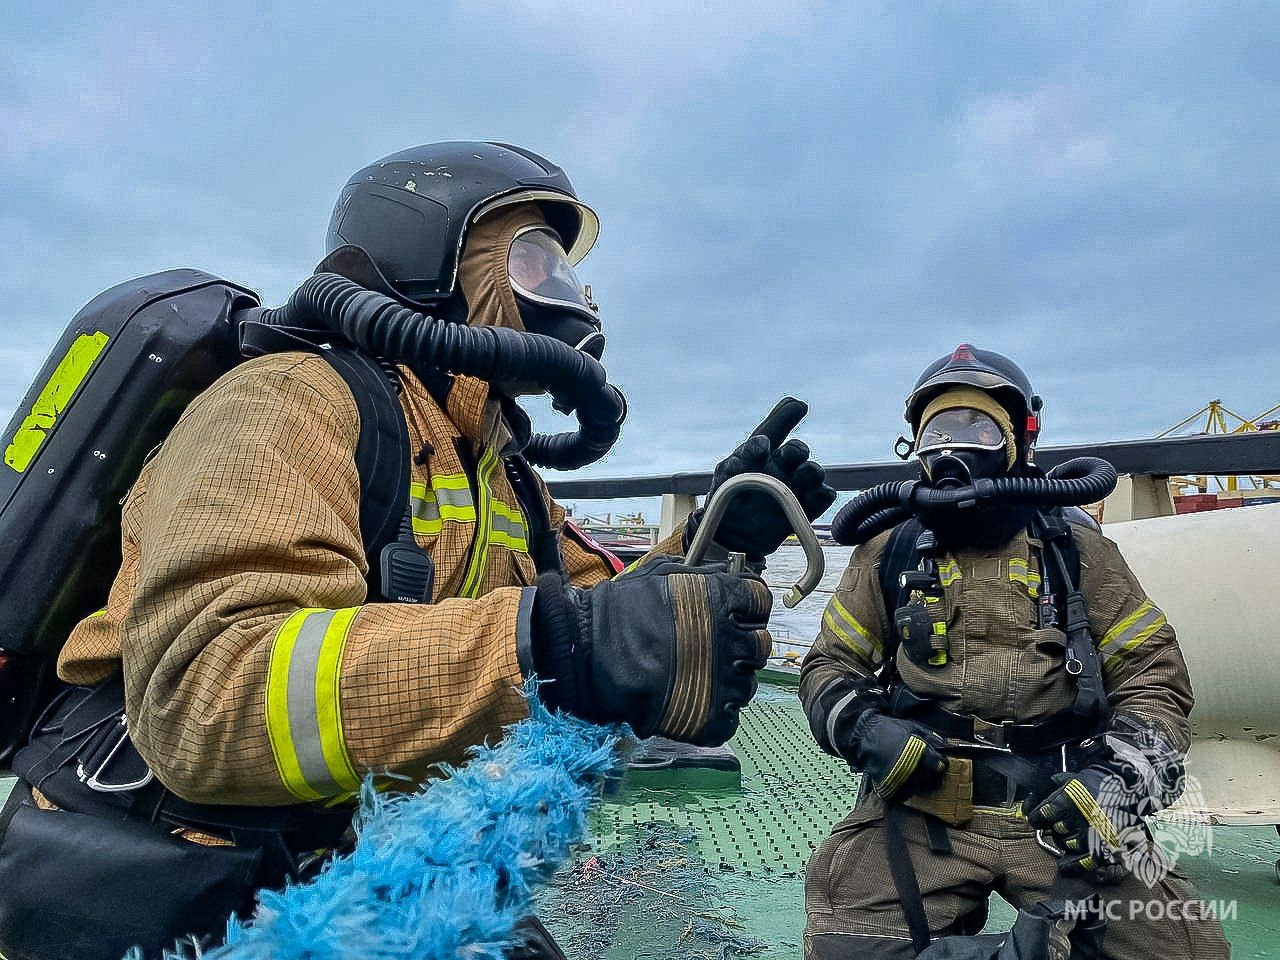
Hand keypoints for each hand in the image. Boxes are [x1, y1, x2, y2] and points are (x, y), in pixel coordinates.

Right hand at [530, 555, 771, 744]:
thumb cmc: (619, 610)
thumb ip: (704, 575)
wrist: (587, 653)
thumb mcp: (663, 574)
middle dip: (740, 645)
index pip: (761, 601)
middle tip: (710, 648)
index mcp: (723, 600)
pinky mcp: (713, 718)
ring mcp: (724, 682)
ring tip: (695, 677)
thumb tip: (730, 574)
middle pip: (759, 644)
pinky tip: (692, 701)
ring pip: (747, 683)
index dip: (747, 607)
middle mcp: (732, 639)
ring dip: (728, 679)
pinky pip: (731, 717)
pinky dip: (716, 712)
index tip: (732, 613)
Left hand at [685, 397, 836, 561]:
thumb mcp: (729, 472)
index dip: (786, 415)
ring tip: (800, 477)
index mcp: (763, 453)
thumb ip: (746, 455)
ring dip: (811, 471)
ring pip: (814, 472)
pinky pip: (823, 496)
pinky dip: (821, 494)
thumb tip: (765, 443)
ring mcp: (795, 487)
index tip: (798, 406)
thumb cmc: (729, 499)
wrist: (731, 536)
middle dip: (796, 450)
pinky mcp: (806, 508)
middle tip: (789, 455)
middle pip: (798, 450)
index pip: (777, 427)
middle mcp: (781, 466)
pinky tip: (810, 496)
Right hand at [848, 710, 947, 800]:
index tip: (937, 763)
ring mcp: (901, 778)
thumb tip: (943, 744)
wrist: (865, 734)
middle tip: (924, 769)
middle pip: (931, 779)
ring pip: (917, 788)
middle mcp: (913, 768)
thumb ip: (929, 737)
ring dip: (917, 783)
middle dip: (930, 775)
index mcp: (922, 753)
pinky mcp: (888, 786)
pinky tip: (901, 781)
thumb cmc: (889, 728)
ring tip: (911, 774)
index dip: (940, 764)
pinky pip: (901, 794)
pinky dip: (903, 791)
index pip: (939, 766)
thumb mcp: (913, 727)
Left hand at [1025, 767, 1135, 883]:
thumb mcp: (1065, 780)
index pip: (1041, 815)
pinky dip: (1074, 866)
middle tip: (1063, 823)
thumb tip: (1024, 809)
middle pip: (1056, 832)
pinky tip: (1066, 866)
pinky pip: (1086, 863)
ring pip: (1068, 846)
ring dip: (1066, 842)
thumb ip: (1042, 793)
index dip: (1036, 818)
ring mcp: (1096, 834)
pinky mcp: (1108, 847)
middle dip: (1055, 828)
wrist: (1124, 788)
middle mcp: (1082, 817)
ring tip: (1073, 833)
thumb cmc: (1090, 785)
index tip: (1037, 819)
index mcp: (1070, 798)